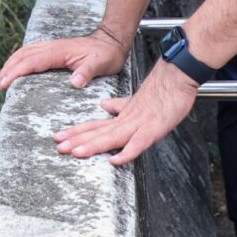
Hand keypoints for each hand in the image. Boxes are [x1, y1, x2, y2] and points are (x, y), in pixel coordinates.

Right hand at [0, 26, 126, 90]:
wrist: (112, 41)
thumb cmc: (106, 54)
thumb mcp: (100, 65)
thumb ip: (87, 73)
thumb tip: (75, 83)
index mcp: (59, 52)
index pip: (31, 61)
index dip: (16, 72)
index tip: (4, 83)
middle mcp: (52, 47)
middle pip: (23, 55)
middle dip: (8, 69)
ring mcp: (52, 46)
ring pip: (25, 51)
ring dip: (12, 63)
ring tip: (3, 77)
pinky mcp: (54, 49)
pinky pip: (31, 51)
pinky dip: (20, 58)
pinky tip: (17, 66)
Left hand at [52, 58, 198, 165]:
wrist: (178, 76)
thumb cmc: (162, 90)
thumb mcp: (136, 100)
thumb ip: (119, 105)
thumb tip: (105, 105)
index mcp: (122, 115)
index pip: (95, 124)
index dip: (76, 131)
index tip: (59, 137)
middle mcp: (127, 120)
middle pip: (98, 131)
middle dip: (77, 140)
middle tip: (58, 147)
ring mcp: (140, 124)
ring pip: (113, 136)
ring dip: (94, 145)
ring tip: (76, 153)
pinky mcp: (154, 128)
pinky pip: (139, 142)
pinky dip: (127, 152)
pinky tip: (115, 160)